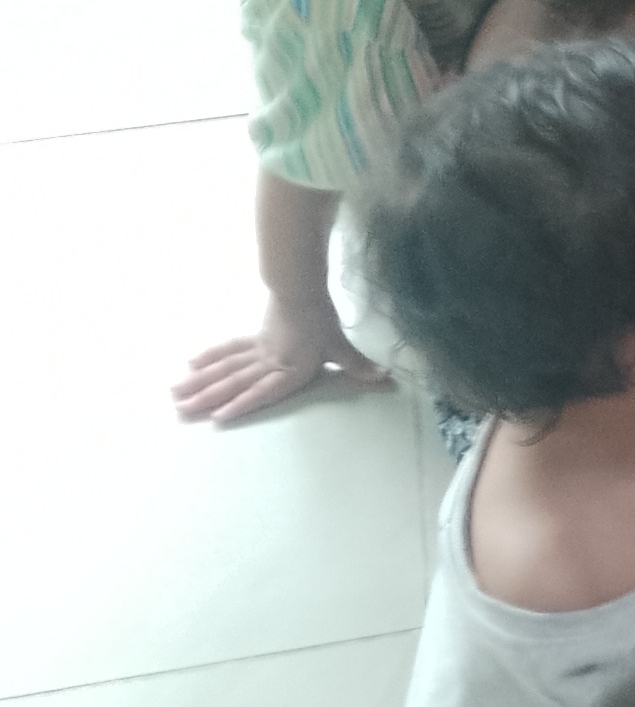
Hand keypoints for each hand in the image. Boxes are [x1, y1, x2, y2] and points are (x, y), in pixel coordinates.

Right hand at [172, 305, 388, 428]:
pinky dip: (210, 357)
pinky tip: (191, 364)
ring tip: (176, 393)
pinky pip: (228, 350)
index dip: (241, 404)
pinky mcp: (253, 339)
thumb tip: (385, 378)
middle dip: (207, 398)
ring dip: (200, 381)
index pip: (262, 391)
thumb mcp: (340, 346)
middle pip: (234, 381)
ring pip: (224, 368)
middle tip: (180, 411)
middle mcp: (267, 362)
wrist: (302, 288)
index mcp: (288, 368)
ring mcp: (257, 350)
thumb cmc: (322, 321)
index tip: (218, 418)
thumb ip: (356, 365)